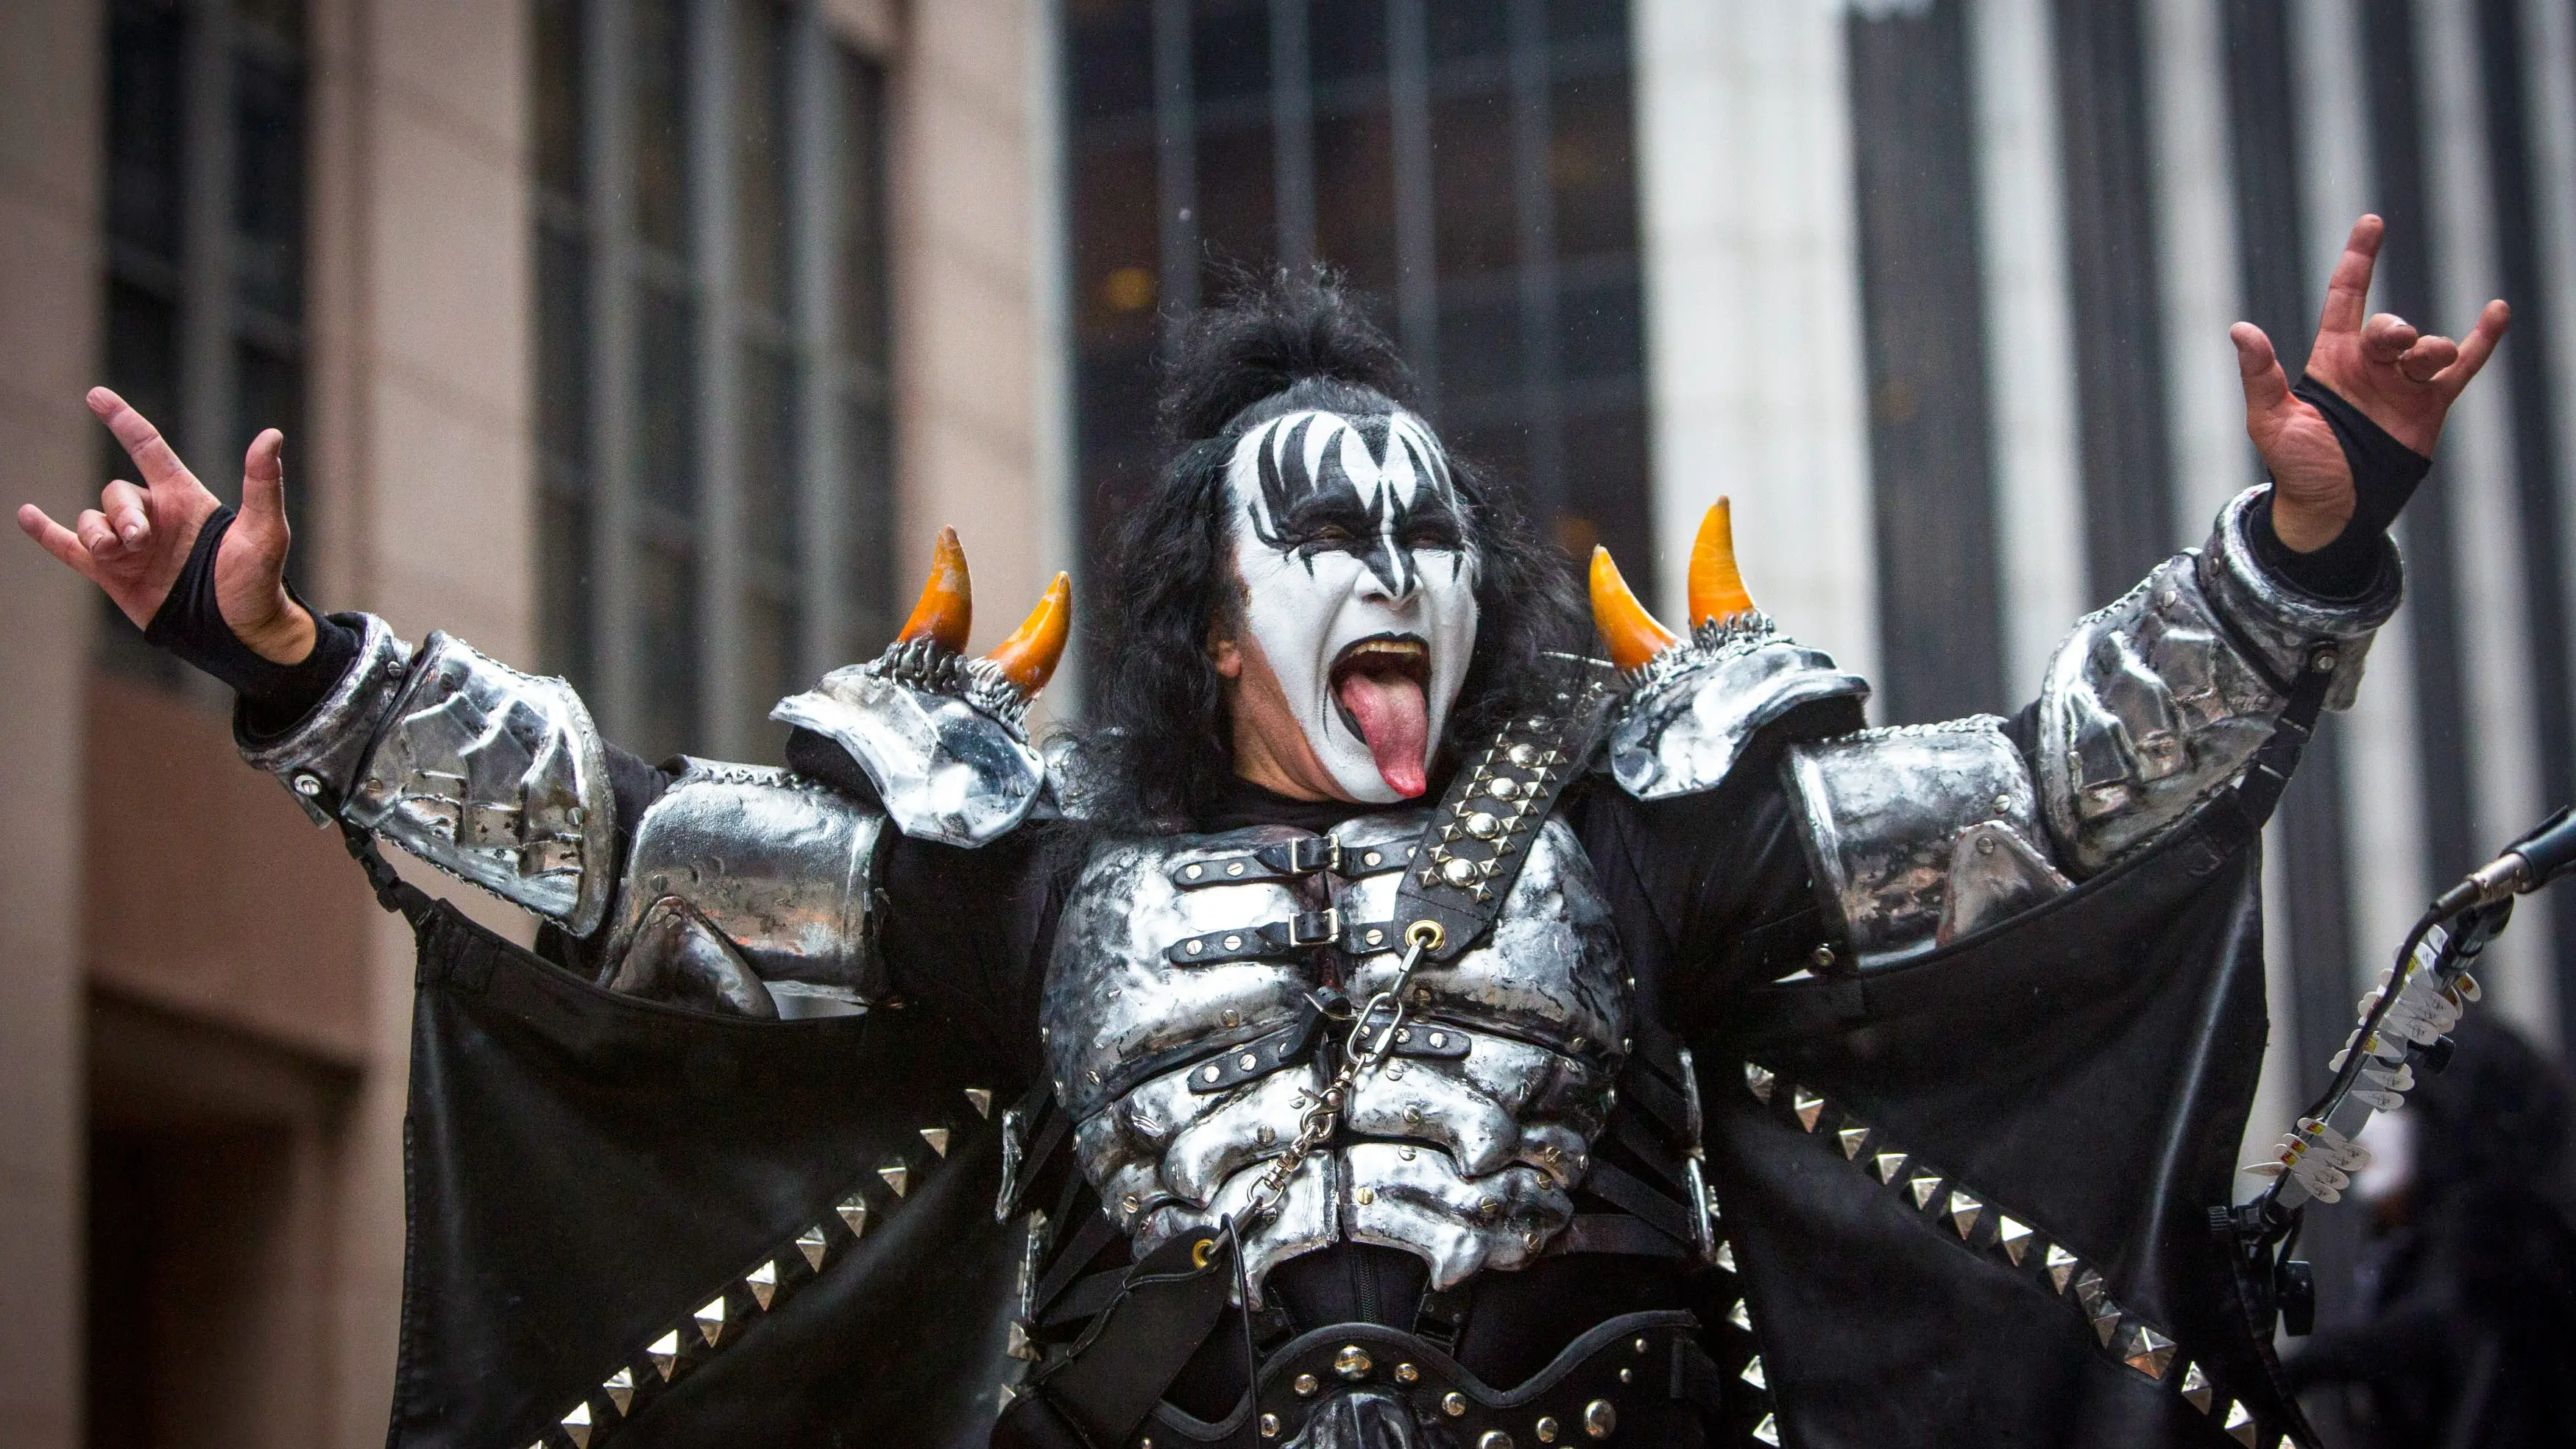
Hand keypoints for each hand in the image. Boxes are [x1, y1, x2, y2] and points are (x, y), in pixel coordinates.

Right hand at [15, 387, 313, 662]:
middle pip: (115, 492)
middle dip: (121, 513)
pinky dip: (48, 531)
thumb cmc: (258, 581)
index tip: (96, 396)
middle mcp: (155, 517)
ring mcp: (131, 546)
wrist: (239, 633)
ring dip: (98, 534)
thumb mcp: (265, 530)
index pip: (147, 447)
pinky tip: (26, 515)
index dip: (121, 420)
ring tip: (120, 555)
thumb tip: (271, 435)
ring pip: (92, 521)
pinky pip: (71, 546)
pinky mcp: (114, 574)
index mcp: (185, 498)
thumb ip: (262, 483)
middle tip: (141, 541)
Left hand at [2231, 215, 2509, 549]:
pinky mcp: (2430, 406)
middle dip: (2396, 328)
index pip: (2345, 297)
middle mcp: (2369, 366)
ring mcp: (2402, 385)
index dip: (2358, 260)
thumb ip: (2261, 375)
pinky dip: (2481, 340)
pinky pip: (2462, 366)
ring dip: (2431, 349)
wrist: (2333, 510)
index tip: (2372, 223)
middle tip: (2394, 345)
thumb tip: (2240, 330)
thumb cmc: (2296, 468)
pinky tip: (2496, 312)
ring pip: (2429, 346)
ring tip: (2423, 364)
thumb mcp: (2271, 421)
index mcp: (2331, 360)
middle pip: (2391, 325)